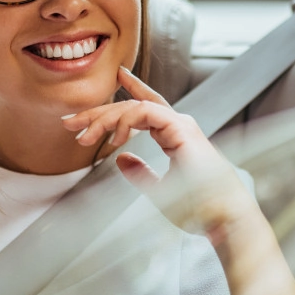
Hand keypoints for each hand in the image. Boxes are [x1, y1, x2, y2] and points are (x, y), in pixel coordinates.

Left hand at [61, 67, 254, 234]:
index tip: (117, 77)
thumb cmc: (200, 208)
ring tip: (84, 136)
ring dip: (105, 118)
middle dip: (100, 112)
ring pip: (134, 107)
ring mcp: (180, 124)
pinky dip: (125, 122)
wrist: (223, 217)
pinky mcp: (180, 128)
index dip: (132, 89)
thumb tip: (121, 158)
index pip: (149, 106)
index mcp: (175, 135)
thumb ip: (141, 173)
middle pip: (132, 107)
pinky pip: (145, 112)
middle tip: (71, 122)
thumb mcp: (161, 190)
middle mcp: (178, 125)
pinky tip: (113, 139)